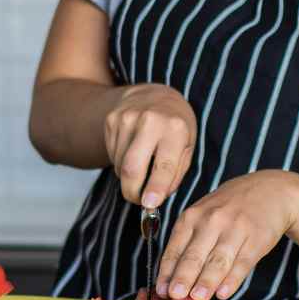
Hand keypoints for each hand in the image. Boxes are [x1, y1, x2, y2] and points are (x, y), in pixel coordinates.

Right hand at [104, 84, 196, 207]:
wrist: (154, 94)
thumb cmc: (176, 127)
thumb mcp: (187, 146)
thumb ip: (175, 174)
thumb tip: (154, 200)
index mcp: (175, 128)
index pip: (163, 165)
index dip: (155, 188)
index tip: (150, 205)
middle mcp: (149, 121)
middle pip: (132, 168)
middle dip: (132, 192)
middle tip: (138, 200)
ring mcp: (126, 118)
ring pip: (120, 165)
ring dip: (128, 177)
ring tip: (141, 168)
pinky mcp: (111, 120)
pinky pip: (112, 155)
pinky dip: (120, 164)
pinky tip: (132, 153)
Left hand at [155, 170, 298, 299]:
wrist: (270, 191)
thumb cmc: (229, 208)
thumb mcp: (203, 215)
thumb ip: (189, 243)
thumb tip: (173, 279)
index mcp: (192, 217)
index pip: (175, 249)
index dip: (167, 272)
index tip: (161, 291)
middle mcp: (212, 221)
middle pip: (194, 254)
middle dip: (183, 277)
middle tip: (175, 295)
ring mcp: (235, 229)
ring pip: (218, 260)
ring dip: (207, 281)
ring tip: (198, 298)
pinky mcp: (257, 239)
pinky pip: (243, 262)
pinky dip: (233, 279)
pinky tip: (224, 292)